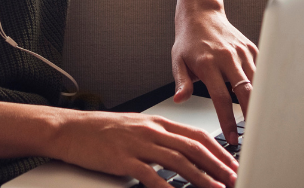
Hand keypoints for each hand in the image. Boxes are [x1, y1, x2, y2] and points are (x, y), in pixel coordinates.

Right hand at [48, 110, 237, 187]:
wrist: (70, 129)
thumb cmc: (101, 130)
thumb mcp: (136, 126)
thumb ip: (160, 136)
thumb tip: (183, 150)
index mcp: (156, 122)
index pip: (196, 135)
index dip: (219, 150)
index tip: (233, 164)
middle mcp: (151, 130)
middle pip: (193, 147)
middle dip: (217, 165)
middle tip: (233, 178)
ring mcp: (137, 144)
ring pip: (177, 161)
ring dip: (201, 177)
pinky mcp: (122, 159)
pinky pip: (150, 175)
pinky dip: (166, 186)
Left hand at [171, 5, 258, 144]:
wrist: (201, 13)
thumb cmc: (189, 40)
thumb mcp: (178, 61)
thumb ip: (181, 82)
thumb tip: (180, 99)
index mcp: (208, 63)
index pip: (221, 98)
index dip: (228, 120)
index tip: (232, 137)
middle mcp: (227, 57)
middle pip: (246, 92)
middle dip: (252, 115)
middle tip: (254, 134)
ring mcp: (242, 52)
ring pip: (258, 82)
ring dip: (260, 103)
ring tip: (260, 121)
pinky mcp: (251, 49)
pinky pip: (261, 71)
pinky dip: (263, 86)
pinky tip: (261, 100)